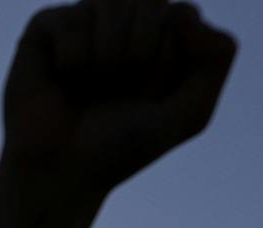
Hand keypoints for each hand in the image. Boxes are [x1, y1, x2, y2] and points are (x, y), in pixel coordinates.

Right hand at [1, 0, 235, 196]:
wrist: (63, 174)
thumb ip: (216, 58)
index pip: (183, 15)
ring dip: (107, 56)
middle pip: (152, 0)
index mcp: (160, 33)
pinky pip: (72, 19)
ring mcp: (84, 18)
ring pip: (111, 0)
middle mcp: (123, 19)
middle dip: (141, 53)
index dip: (169, 62)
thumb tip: (182, 10)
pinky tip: (63, 79)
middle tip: (120, 91)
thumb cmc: (124, 146)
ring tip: (92, 85)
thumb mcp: (191, 113)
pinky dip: (73, 60)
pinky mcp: (46, 26)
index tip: (150, 97)